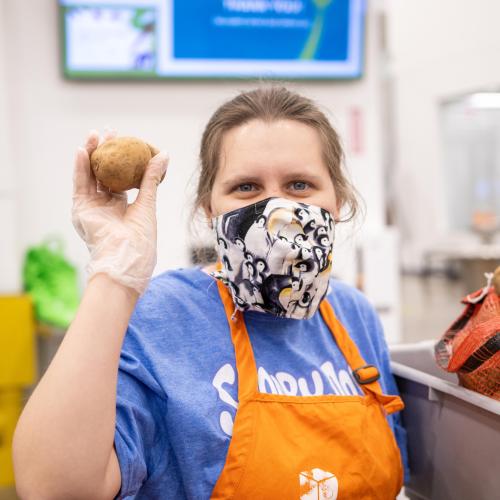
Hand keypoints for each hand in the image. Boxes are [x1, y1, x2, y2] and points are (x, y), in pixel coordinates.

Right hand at [72, 130, 168, 294]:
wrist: (128, 257)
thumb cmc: (142, 237)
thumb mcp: (148, 202)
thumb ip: (151, 178)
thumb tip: (163, 154)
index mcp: (121, 206)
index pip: (117, 178)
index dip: (120, 159)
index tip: (123, 140)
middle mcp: (104, 206)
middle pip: (101, 173)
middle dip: (104, 152)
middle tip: (108, 131)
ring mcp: (92, 208)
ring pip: (89, 176)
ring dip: (90, 154)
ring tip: (94, 134)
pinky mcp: (81, 210)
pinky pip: (79, 185)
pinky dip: (80, 167)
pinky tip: (82, 151)